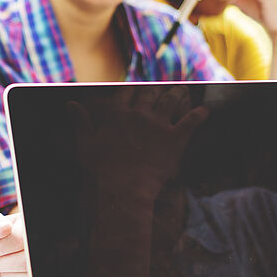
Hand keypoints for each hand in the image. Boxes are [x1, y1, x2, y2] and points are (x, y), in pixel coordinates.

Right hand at [68, 86, 208, 196]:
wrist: (125, 189)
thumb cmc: (102, 170)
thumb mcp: (84, 145)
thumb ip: (80, 122)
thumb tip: (71, 104)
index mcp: (117, 114)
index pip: (126, 92)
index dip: (132, 88)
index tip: (136, 87)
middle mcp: (139, 114)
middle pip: (150, 93)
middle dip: (156, 89)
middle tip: (162, 87)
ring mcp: (159, 125)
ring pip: (171, 101)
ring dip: (178, 94)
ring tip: (183, 90)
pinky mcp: (175, 139)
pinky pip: (190, 121)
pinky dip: (199, 114)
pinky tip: (205, 110)